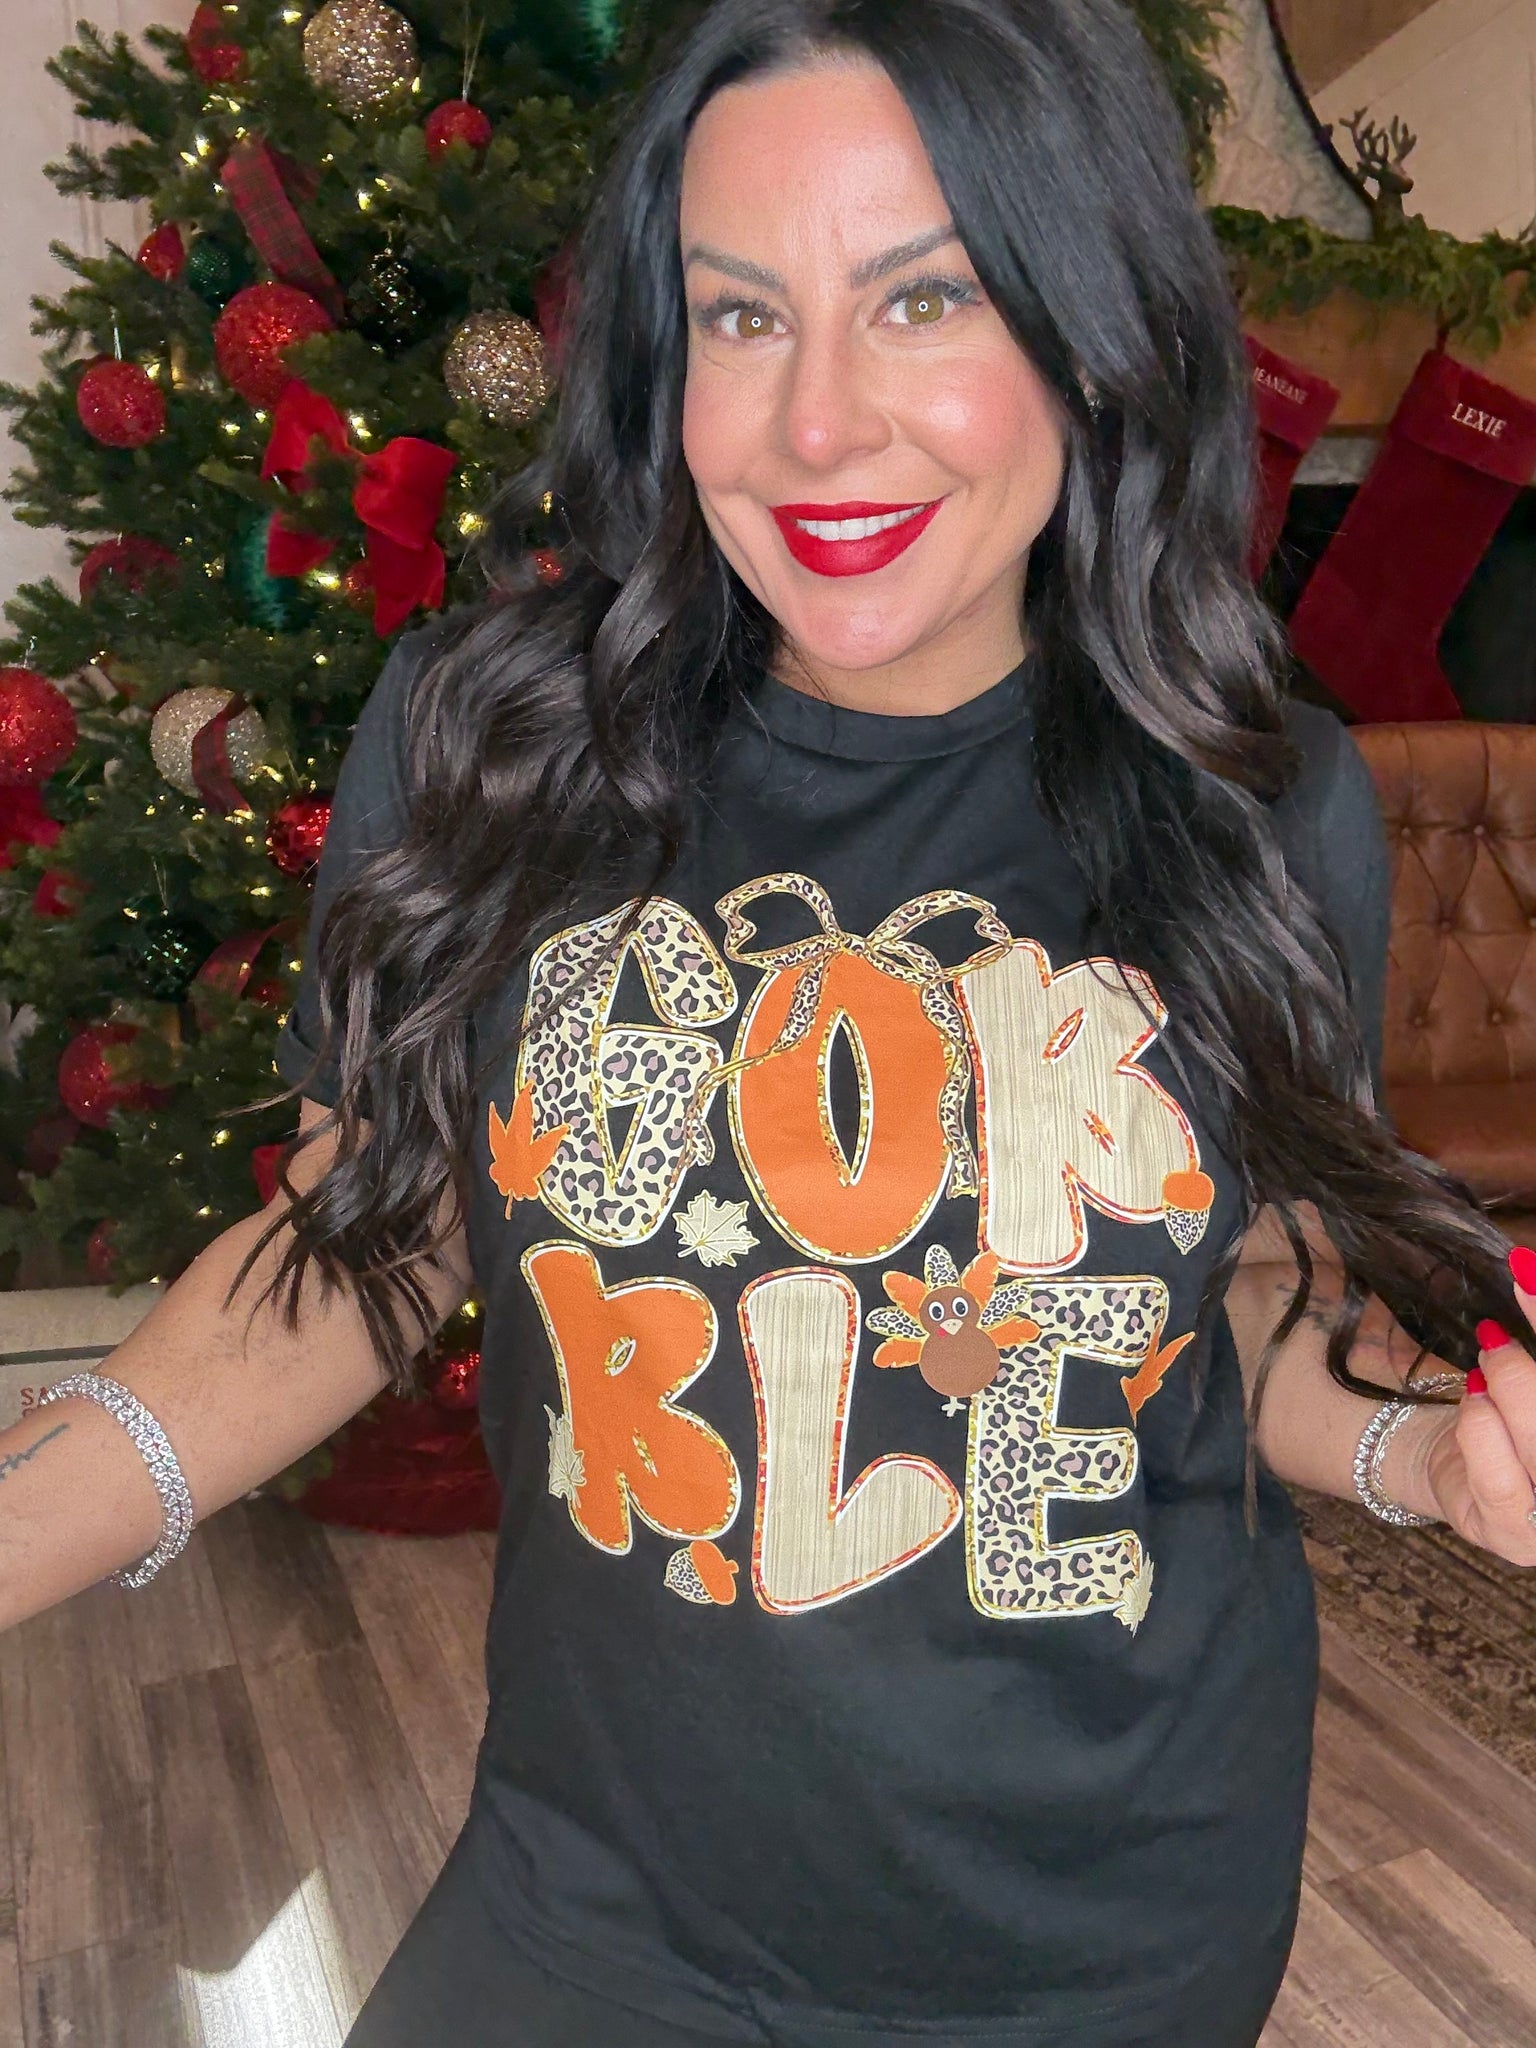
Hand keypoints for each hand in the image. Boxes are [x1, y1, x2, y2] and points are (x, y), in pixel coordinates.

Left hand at [1421, 1260, 1535, 1564]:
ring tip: (1492, 1358)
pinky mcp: (1521, 1547)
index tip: (1530, 1277)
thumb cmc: (1528, 1418)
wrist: (1468, 1473)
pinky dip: (1480, 1426)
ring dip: (1511, 1390)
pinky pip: (1499, 1478)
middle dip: (1530, 1374)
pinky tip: (1474, 1398)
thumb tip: (1529, 1268)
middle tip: (1502, 1334)